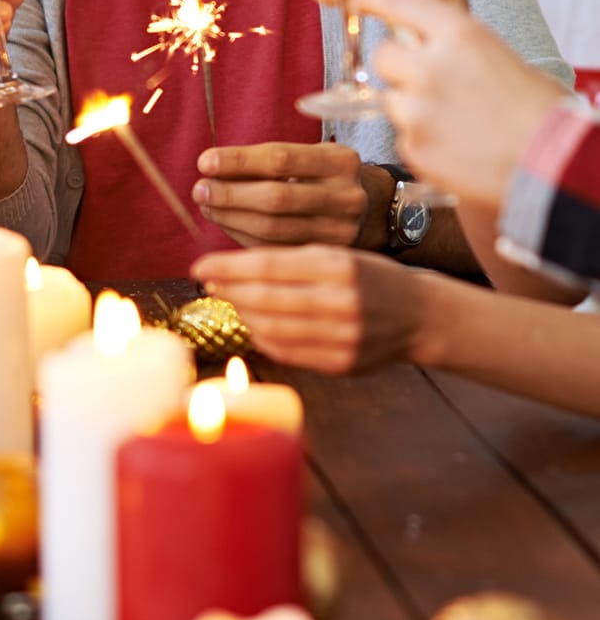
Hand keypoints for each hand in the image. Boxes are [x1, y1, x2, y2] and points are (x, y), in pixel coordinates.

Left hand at [193, 141, 370, 247]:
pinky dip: (243, 236)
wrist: (372, 208)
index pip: (280, 158)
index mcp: (340, 161)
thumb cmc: (323, 175)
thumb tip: (210, 169)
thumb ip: (264, 161)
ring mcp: (342, 231)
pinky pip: (275, 249)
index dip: (238, 161)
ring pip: (274, 229)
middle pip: (276, 197)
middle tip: (199, 189)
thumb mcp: (307, 157)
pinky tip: (226, 224)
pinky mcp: (328, 257)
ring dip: (231, 217)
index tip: (204, 162)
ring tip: (207, 206)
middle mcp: (347, 196)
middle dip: (230, 194)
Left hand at [193, 244, 435, 373]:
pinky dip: (264, 338)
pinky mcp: (343, 364)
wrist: (420, 316)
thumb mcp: (337, 254)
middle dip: (229, 291)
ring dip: (242, 315)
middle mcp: (342, 302)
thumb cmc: (369, 277)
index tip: (200, 266)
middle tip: (209, 284)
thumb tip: (231, 269)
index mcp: (339, 266)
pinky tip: (255, 325)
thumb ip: (290, 260)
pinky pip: (288, 352)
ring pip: (273, 329)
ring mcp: (343, 337)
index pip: (269, 265)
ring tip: (230, 302)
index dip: (228, 268)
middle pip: (266, 299)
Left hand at [352, 0, 568, 211]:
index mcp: (459, 35)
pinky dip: (424, 142)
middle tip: (428, 82)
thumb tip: (431, 47)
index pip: (397, 0)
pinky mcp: (412, 148)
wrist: (556, 167)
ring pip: (392, 101)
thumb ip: (458, 49)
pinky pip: (405, 138)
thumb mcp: (500, 58)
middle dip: (399, 67)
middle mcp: (429, 67)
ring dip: (412, 108)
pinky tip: (459, 148)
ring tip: (458, 123)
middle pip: (383, 56)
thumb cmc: (541, 112)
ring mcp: (415, 110)